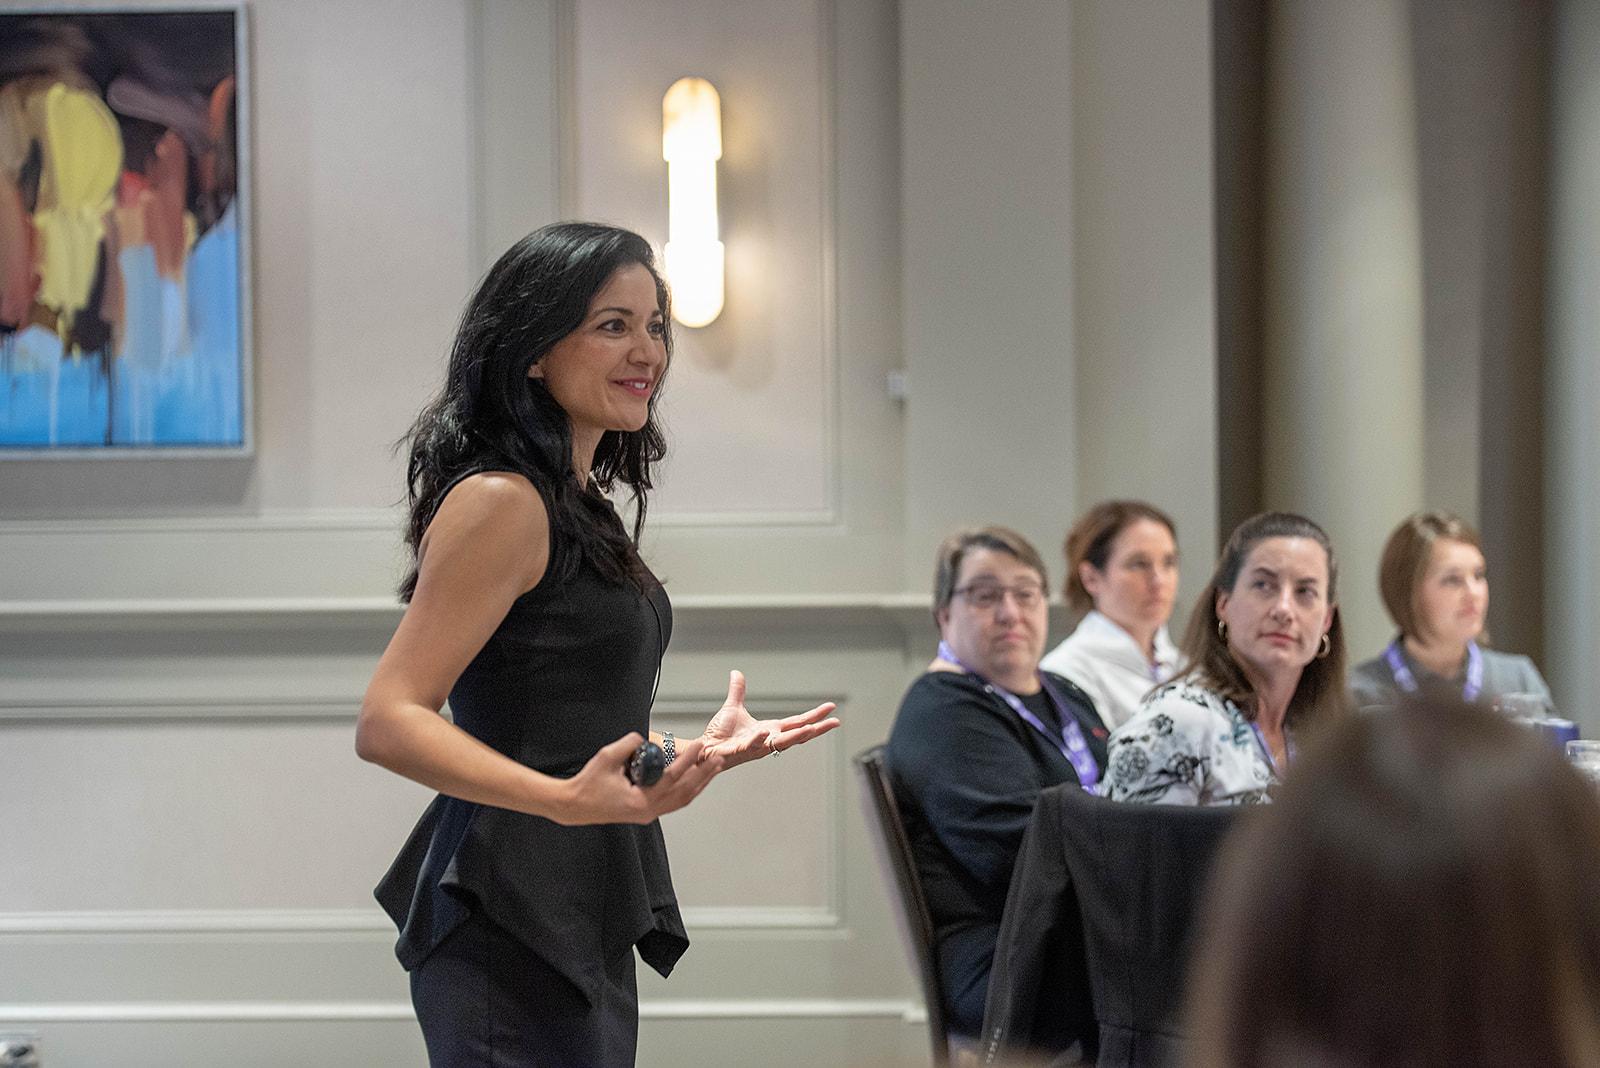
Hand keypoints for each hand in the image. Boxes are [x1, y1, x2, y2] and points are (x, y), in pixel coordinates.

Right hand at [557, 732, 722, 825]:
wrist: (574, 805)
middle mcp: (648, 811)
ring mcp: (648, 814)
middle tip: (717, 758)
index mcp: (639, 801)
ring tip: (713, 767)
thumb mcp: (607, 757)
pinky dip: (687, 790)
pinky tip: (696, 780)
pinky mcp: (646, 812)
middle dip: (703, 774)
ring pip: (682, 800)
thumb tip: (645, 740)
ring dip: (699, 783)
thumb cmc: (588, 784)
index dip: (688, 761)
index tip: (700, 746)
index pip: (671, 779)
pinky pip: (674, 802)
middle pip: (684, 793)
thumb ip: (629, 745)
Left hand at [700, 670, 840, 769]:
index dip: (814, 715)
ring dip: (797, 737)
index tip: (831, 708)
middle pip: (798, 734)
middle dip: (817, 728)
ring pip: (781, 743)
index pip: (797, 721)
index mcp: (770, 730)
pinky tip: (766, 731)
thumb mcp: (733, 707)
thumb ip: (738, 691)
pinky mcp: (742, 751)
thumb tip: (737, 674)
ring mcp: (758, 747)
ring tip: (812, 729)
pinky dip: (760, 739)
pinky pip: (753, 745)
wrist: (705, 749)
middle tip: (835, 722)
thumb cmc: (720, 734)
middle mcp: (768, 740)